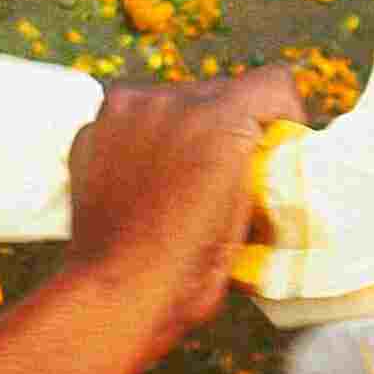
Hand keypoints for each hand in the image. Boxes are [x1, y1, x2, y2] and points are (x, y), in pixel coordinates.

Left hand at [60, 66, 306, 362]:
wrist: (121, 290)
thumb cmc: (194, 265)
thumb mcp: (252, 213)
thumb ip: (256, 165)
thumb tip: (260, 154)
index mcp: (223, 118)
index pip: (273, 84)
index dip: (282, 114)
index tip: (275, 145)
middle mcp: (170, 100)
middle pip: (218, 92)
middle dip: (227, 124)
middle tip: (224, 171)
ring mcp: (123, 112)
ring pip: (170, 101)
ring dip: (181, 128)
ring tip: (179, 178)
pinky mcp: (91, 130)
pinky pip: (129, 120)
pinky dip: (139, 141)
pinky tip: (142, 180)